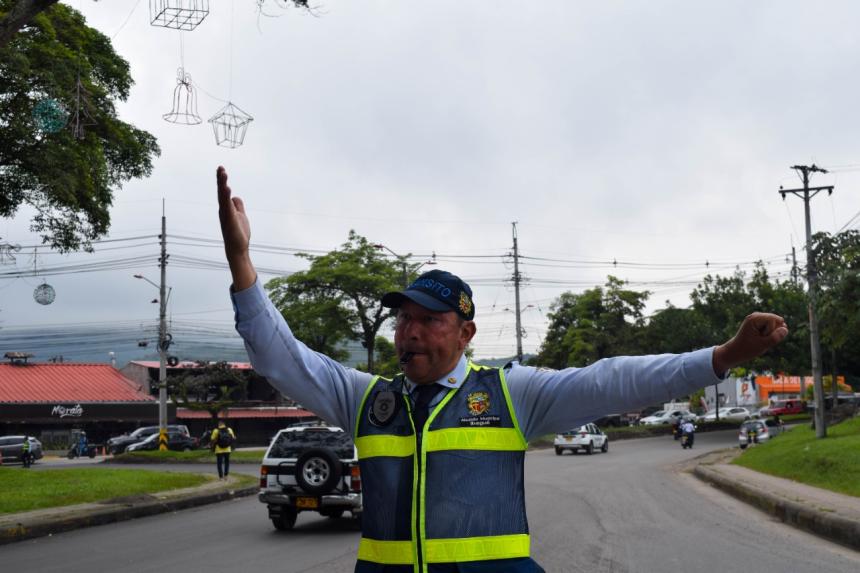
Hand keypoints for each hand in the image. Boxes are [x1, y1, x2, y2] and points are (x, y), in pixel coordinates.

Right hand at [216, 166, 255, 289]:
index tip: (222, 170)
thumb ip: (238, 205)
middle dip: (220, 179)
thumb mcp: (241, 215)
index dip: (222, 181)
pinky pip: (227, 206)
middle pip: (221, 192)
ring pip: (222, 197)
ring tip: (223, 173)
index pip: (223, 192)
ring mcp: (226, 215)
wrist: (238, 249)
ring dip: (222, 184)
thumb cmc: (238, 234)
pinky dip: (227, 197)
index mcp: (226, 209)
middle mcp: (223, 210)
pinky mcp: (230, 220)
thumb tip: (235, 196)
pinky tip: (227, 188)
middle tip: (220, 167)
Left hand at [712, 312, 788, 374]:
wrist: (736, 352)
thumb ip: (775, 337)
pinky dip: (770, 335)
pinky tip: (761, 338)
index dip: (771, 331)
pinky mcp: (761, 323)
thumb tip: (786, 328)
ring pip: (777, 325)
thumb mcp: (763, 345)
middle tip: (759, 339)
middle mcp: (756, 315)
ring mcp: (758, 318)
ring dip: (771, 334)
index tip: (759, 337)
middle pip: (777, 321)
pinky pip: (774, 328)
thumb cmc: (747, 349)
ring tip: (760, 339)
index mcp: (754, 318)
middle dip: (772, 332)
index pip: (775, 320)